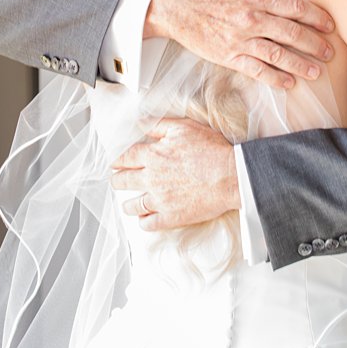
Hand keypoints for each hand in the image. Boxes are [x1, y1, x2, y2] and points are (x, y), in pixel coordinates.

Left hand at [110, 118, 239, 230]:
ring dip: (127, 204)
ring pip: (132, 205)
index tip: (115, 163)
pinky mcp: (171, 216)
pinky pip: (148, 223)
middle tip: (117, 181)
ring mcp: (160, 200)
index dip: (117, 160)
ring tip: (128, 204)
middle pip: (123, 181)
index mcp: (152, 156)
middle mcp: (151, 178)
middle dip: (117, 180)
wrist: (231, 176)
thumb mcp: (184, 128)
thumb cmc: (211, 150)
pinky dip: (143, 221)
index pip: (124, 158)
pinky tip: (144, 218)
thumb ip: (159, 125)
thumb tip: (140, 123)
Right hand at [146, 0, 335, 88]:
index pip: (294, 7)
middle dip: (314, 44)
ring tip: (317, 72)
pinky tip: (289, 83)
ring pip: (277, 55)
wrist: (173, 6)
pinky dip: (275, 78)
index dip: (316, 16)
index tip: (330, 24)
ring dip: (300, 65)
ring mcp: (240, 41)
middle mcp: (251, 20)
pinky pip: (256, 70)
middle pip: (291, 34)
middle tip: (330, 52)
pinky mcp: (229, 57)